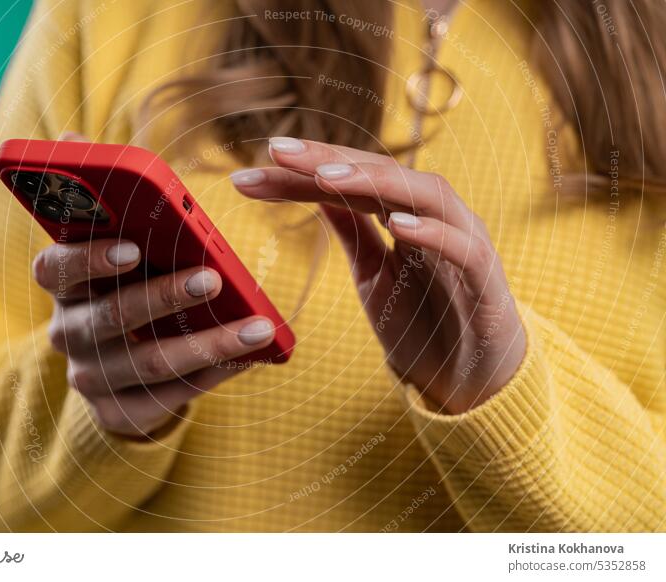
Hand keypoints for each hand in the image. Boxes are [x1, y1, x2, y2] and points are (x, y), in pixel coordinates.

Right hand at [32, 239, 275, 436]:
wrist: (121, 370)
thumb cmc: (135, 295)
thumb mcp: (132, 271)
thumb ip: (150, 251)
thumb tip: (203, 239)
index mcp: (66, 286)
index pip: (55, 268)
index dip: (91, 258)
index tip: (133, 249)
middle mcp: (68, 333)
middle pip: (114, 314)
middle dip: (167, 296)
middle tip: (213, 280)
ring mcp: (90, 377)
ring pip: (152, 361)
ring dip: (210, 343)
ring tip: (257, 329)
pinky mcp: (116, 412)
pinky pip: (171, 394)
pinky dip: (215, 372)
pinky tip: (247, 358)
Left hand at [231, 137, 525, 413]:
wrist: (467, 380)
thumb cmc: (423, 323)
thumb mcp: (374, 274)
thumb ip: (353, 230)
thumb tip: (317, 192)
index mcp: (404, 216)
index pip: (352, 180)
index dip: (304, 171)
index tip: (252, 170)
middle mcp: (434, 218)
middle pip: (382, 173)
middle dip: (329, 160)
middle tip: (277, 152)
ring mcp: (463, 243)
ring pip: (426, 193)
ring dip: (375, 181)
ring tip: (324, 177)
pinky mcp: (486, 280)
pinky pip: (463, 247)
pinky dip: (432, 232)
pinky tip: (395, 222)